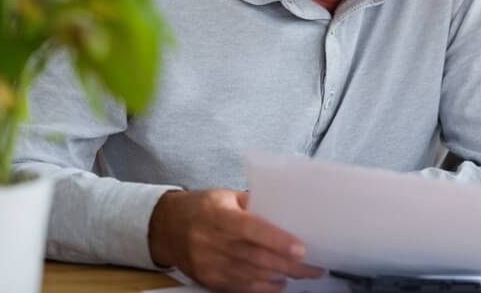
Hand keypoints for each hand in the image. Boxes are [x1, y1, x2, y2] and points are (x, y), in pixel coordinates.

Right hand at [148, 189, 322, 292]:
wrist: (165, 227)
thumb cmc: (203, 207)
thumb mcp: (225, 195)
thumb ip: (254, 203)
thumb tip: (287, 211)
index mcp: (218, 215)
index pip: (251, 229)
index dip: (277, 240)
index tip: (301, 249)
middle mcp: (211, 241)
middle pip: (256, 258)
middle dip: (289, 265)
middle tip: (314, 267)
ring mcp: (208, 264)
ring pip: (251, 276)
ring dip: (281, 277)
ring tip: (303, 274)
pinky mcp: (208, 280)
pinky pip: (240, 288)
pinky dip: (263, 288)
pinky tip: (279, 283)